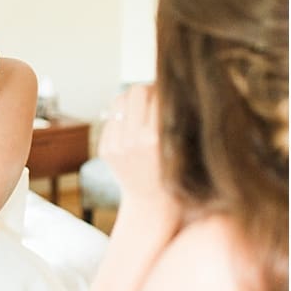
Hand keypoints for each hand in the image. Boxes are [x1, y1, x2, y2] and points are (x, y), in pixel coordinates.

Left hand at [97, 84, 171, 209]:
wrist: (154, 205)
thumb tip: (172, 85)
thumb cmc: (179, 173)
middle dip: (147, 90)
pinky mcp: (105, 149)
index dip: (165, 89)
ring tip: (145, 108)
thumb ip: (177, 117)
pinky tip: (134, 127)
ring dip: (132, 100)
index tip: (172, 90)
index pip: (156, 94)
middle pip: (134, 92)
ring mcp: (115, 145)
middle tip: (157, 96)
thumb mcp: (185, 147)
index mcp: (155, 139)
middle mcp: (132, 141)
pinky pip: (111, 119)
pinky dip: (123, 118)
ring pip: (118, 102)